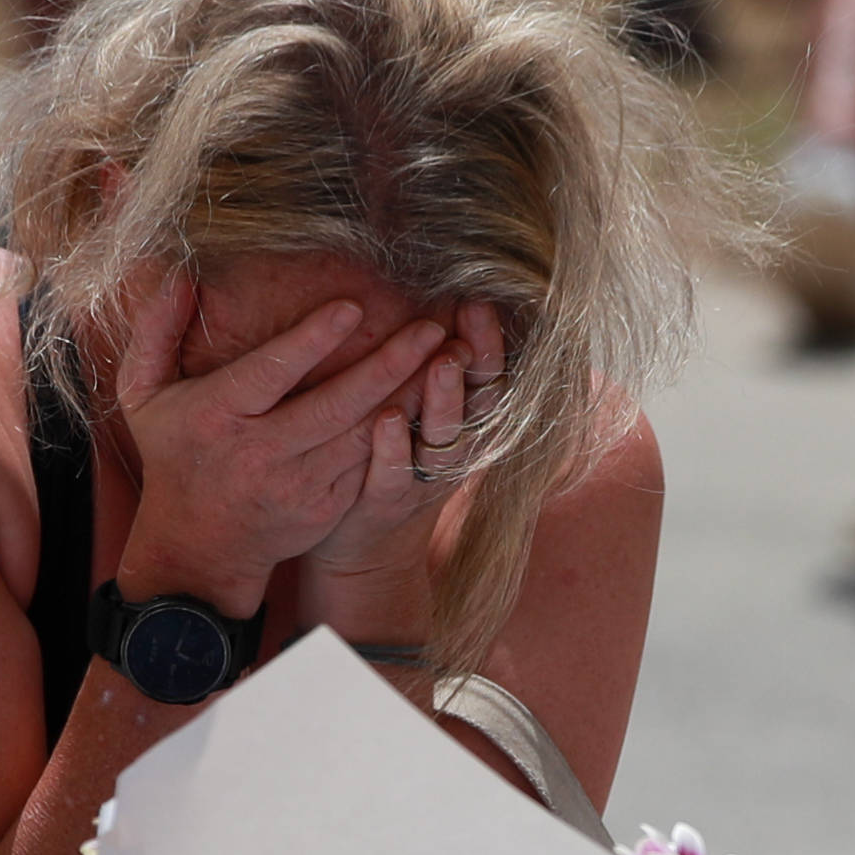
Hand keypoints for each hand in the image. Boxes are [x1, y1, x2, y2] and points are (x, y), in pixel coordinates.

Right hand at [110, 277, 446, 615]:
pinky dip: (405, 431)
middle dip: (388, 366)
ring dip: (410, 396)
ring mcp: (297, 485)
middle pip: (333, 406)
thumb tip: (179, 274)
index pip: (270, 374)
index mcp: (217, 418)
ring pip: (364, 436)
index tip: (352, 308)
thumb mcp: (144, 395)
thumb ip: (155, 332)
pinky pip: (371, 463)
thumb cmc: (174, 454)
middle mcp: (260, 454)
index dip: (312, 341)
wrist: (199, 546)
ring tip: (447, 356)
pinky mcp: (326, 507)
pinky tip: (432, 399)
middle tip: (429, 328)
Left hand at [302, 302, 504, 643]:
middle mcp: (454, 450)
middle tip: (472, 316)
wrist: (366, 555)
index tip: (480, 299)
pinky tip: (386, 419)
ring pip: (446, 439)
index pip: (489, 375)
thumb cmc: (387, 465)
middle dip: (480, 358)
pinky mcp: (386, 505)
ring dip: (444, 400)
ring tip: (440, 363)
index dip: (489, 339)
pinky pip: (395, 476)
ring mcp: (423, 481)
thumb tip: (435, 304)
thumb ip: (427, 373)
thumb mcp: (419, 419)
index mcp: (464, 423)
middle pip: (481, 402)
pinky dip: (393, 448)